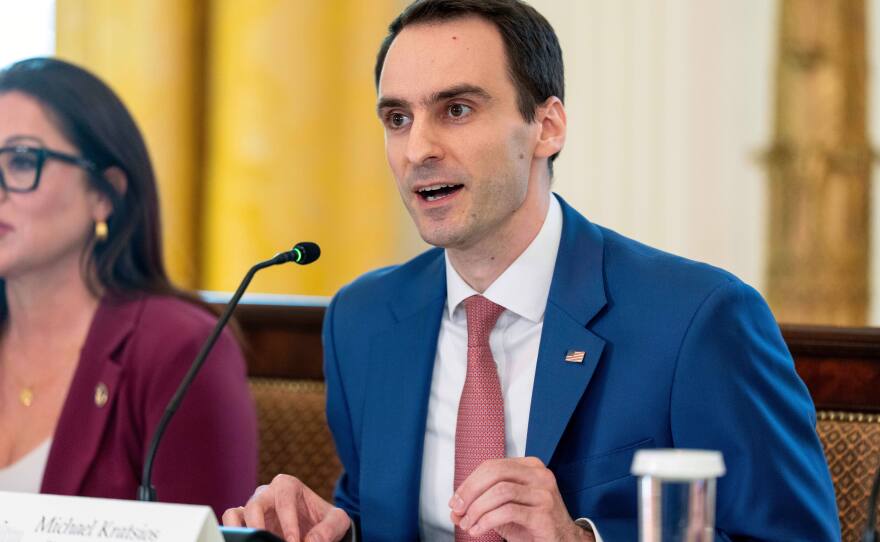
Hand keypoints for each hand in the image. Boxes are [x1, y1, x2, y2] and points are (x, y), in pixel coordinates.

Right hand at [222, 474, 350, 541]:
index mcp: (288, 485)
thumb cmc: (325, 521)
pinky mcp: (244, 524)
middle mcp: (266, 493)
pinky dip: (233, 535)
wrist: (317, 527)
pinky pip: (230, 526)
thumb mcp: (337, 521)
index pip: (284, 502)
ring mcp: (252, 508)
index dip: (288, 525)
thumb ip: (328, 529)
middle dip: (259, 527)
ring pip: (234, 514)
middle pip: (254, 505)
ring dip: (240, 531)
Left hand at [449, 457, 593, 541]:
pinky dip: (487, 521)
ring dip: (477, 509)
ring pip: (500, 491)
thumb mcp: (505, 510)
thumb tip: (454, 510)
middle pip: (495, 473)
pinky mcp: (544, 514)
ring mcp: (544, 493)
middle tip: (458, 510)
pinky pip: (508, 511)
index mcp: (530, 467)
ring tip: (468, 525)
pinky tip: (479, 530)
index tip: (456, 501)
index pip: (492, 466)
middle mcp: (540, 475)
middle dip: (470, 492)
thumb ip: (481, 505)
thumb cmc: (533, 525)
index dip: (469, 482)